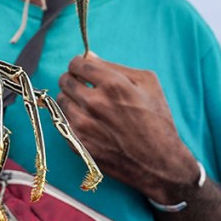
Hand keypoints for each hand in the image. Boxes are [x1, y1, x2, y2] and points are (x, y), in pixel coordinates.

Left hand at [57, 54, 201, 203]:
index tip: (83, 70)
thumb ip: (115, 67)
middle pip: (65, 81)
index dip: (79, 64)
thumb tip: (89, 56)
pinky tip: (88, 123)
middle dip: (72, 79)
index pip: (77, 64)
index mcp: (112, 85)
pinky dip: (71, 119)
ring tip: (87, 106)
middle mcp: (94, 103)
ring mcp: (84, 125)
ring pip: (61, 101)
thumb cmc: (157, 120)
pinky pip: (62, 122)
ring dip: (71, 100)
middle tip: (83, 86)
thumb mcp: (148, 84)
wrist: (159, 163)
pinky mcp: (79, 144)